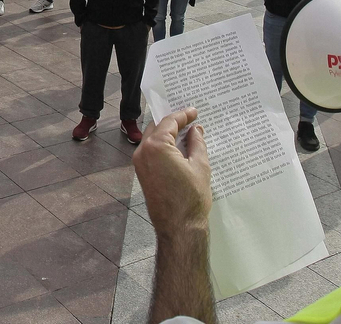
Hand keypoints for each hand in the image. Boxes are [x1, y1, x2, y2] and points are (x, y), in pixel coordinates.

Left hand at [133, 107, 211, 231]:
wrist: (179, 228)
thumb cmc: (191, 198)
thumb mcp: (200, 166)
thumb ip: (197, 143)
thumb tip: (196, 130)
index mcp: (156, 147)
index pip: (169, 122)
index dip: (183, 115)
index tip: (194, 111)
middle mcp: (143, 152)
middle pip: (157, 128)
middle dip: (173, 122)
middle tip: (189, 118)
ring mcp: (140, 164)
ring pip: (152, 140)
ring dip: (167, 134)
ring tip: (185, 131)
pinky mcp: (142, 174)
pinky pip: (151, 152)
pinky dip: (163, 146)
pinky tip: (177, 147)